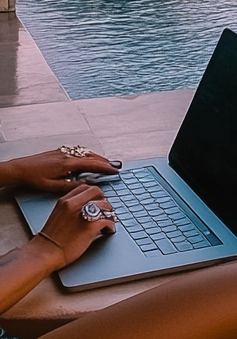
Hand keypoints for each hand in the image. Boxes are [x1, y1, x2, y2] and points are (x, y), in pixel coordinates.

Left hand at [0, 148, 121, 194]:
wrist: (20, 169)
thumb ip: (71, 186)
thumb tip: (86, 185)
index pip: (92, 164)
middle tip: (115, 165)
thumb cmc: (34, 178)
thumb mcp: (53, 187)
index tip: (115, 170)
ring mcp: (63, 151)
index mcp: (67, 163)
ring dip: (96, 157)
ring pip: (85, 152)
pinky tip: (87, 158)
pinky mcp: (58, 151)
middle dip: (104, 160)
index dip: (105, 167)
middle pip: (91, 156)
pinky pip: (78, 151)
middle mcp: (67, 154)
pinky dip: (87, 154)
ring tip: (104, 162)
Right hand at [37, 183, 116, 267]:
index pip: (84, 187)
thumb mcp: (58, 215)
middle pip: (97, 192)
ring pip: (104, 204)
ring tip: (108, 220)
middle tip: (104, 210)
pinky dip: (110, 225)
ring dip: (109, 213)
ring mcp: (82, 214)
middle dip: (103, 200)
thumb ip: (70, 208)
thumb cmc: (51, 239)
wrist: (45, 253)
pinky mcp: (90, 227)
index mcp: (65, 201)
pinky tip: (108, 230)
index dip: (93, 194)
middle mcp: (73, 204)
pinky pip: (107, 221)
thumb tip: (84, 208)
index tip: (97, 200)